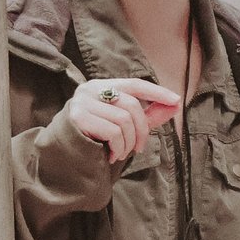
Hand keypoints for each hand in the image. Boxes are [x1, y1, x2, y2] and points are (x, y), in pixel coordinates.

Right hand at [64, 77, 182, 161]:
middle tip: (139, 148)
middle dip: (142, 130)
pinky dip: (118, 147)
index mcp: (102, 86)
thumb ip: (147, 114)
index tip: (176, 100)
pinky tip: (112, 155)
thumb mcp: (123, 123)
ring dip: (129, 143)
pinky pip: (112, 132)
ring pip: (124, 120)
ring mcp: (83, 103)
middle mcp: (91, 89)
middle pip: (132, 105)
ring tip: (122, 153)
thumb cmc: (95, 137)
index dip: (156, 92)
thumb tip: (175, 104)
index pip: (134, 84)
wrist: (63, 154)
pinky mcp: (78, 118)